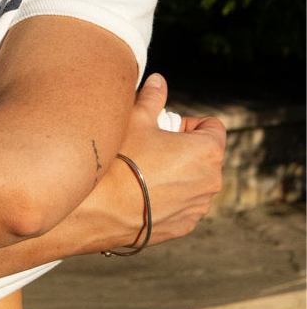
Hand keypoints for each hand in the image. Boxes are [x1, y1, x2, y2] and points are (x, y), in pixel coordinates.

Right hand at [114, 73, 225, 246]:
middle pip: (205, 156)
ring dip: (178, 176)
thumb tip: (158, 81)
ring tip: (144, 175)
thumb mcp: (134, 120)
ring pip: (194, 182)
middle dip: (184, 150)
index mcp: (208, 151)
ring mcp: (197, 207)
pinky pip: (182, 206)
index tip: (164, 129)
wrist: (96, 211)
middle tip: (151, 150)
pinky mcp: (182, 227)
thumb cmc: (118, 162)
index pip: (212, 127)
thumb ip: (152, 98)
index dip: (188, 124)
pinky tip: (142, 196)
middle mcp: (211, 181)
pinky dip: (169, 199)